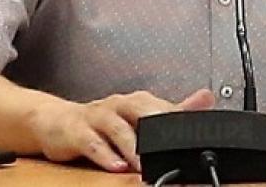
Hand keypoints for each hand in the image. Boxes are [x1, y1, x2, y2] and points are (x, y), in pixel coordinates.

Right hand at [26, 89, 214, 171]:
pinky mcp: (77, 131)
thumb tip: (207, 98)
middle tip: (172, 149)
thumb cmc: (103, 121)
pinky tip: (116, 166)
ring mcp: (98, 116)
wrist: (57, 121)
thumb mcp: (140, 115)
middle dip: (158, 131)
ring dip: (132, 147)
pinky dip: (104, 155)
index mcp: (138, 102)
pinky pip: (92, 143)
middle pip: (143, 112)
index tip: (196, 137)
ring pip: (117, 129)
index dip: (180, 122)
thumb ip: (174, 110)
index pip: (164, 108)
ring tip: (144, 164)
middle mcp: (119, 105)